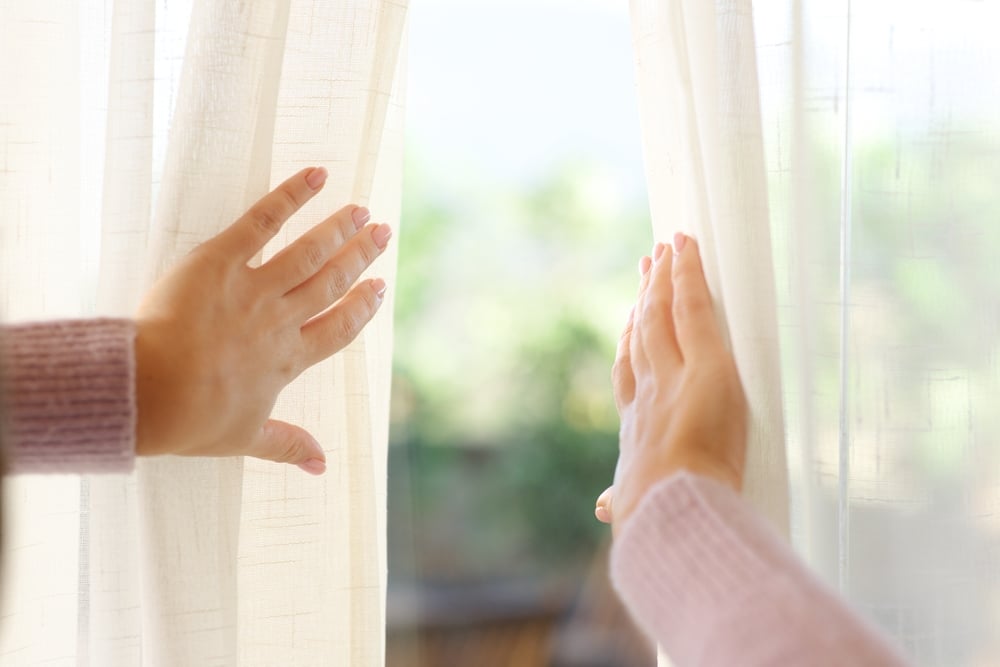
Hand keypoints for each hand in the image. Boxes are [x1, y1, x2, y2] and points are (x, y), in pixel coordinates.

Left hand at [134, 167, 391, 474]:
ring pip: (309, 252)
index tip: (379, 287)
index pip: (338, 328)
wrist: (147, 394)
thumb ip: (287, 445)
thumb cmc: (190, 420)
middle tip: (382, 232)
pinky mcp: (221, 261)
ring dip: (339, 228)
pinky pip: (263, 222)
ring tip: (361, 210)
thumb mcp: (244, 439)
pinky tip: (317, 175)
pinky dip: (291, 196)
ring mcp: (254, 289)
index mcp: (288, 360)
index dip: (362, 307)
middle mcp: (281, 321)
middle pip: (332, 282)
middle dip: (361, 256)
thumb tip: (322, 466)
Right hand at [595, 234, 746, 530]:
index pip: (629, 372)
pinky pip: (692, 309)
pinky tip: (684, 248)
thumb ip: (618, 501)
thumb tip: (603, 508)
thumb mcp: (630, 506)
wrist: (670, 511)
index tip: (626, 320)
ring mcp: (672, 374)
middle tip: (645, 267)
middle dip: (642, 299)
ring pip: (661, 314)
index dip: (627, 342)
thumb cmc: (653, 516)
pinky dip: (687, 276)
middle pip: (642, 334)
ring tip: (662, 251)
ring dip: (662, 279)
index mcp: (634, 424)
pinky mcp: (705, 364)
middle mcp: (647, 391)